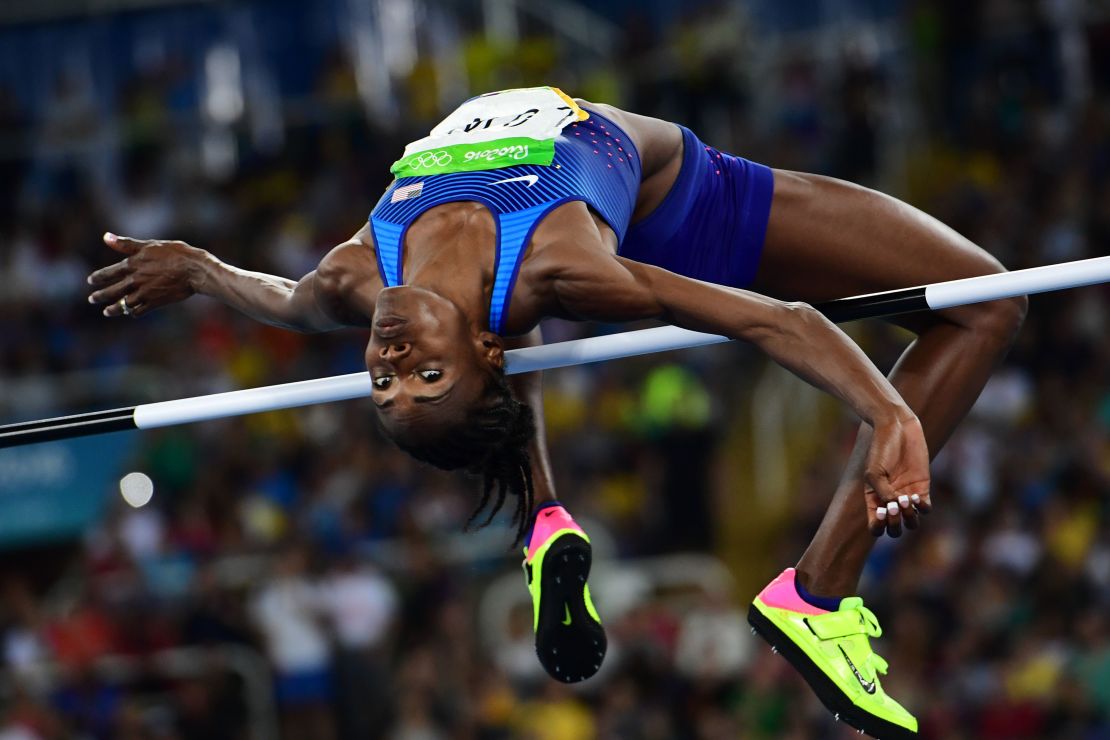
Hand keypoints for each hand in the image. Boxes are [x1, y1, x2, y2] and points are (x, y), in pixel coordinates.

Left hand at [87, 233, 206, 317]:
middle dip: (100, 296)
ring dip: (113, 308)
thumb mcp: (149, 245)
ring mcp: (145, 293)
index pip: (109, 272)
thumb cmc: (175, 253)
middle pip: (113, 290)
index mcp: (133, 264)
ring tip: (106, 312)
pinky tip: (130, 313)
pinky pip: (140, 310)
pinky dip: (133, 312)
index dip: (99, 277)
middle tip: (92, 299)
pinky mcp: (156, 302)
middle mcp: (136, 280)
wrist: (194, 269)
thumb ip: (126, 244)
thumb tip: (105, 237)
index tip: (90, 280)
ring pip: (123, 304)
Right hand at [864, 412, 931, 537]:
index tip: (881, 510)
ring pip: (911, 522)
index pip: (876, 527)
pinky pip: (925, 508)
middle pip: (894, 529)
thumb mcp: (875, 472)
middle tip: (894, 505)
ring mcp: (906, 495)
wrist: (897, 428)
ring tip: (906, 500)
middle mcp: (890, 501)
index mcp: (874, 500)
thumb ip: (883, 493)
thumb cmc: (881, 448)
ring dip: (909, 517)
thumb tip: (894, 509)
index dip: (879, 526)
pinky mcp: (922, 488)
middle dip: (894, 524)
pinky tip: (916, 497)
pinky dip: (922, 507)